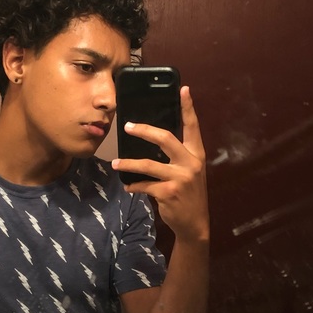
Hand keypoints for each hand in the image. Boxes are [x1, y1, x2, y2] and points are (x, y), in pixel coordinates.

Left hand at [112, 86, 208, 242]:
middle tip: (127, 127)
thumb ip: (177, 156)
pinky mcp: (168, 192)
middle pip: (165, 138)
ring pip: (147, 164)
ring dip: (128, 163)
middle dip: (144, 131)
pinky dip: (133, 185)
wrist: (194, 223)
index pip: (192, 126)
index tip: (183, 89)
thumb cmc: (188, 193)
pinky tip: (128, 186)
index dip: (188, 107)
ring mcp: (180, 178)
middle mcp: (190, 163)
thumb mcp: (189, 171)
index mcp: (196, 154)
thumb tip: (152, 140)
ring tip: (115, 163)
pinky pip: (144, 185)